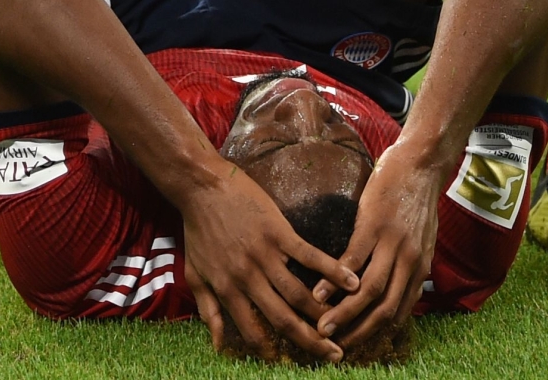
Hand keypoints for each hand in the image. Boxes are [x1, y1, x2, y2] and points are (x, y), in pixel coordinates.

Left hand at [180, 163, 359, 362]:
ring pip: (298, 293)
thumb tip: (218, 344)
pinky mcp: (278, 232)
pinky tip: (352, 281)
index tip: (294, 361)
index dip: (275, 350)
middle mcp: (248, 278)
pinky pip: (309, 256)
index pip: (254, 331)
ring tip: (345, 324)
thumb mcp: (195, 274)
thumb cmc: (198, 229)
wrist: (202, 187)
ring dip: (324, 312)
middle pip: (283, 318)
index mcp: (227, 290)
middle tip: (334, 355)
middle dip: (311, 340)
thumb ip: (208, 310)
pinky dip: (332, 270)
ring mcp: (265, 255)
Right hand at [312, 144, 440, 347]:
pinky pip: (353, 258)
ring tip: (322, 326)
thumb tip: (403, 288)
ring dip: (344, 313)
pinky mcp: (374, 225)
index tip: (353, 342)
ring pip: (368, 290)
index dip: (374, 332)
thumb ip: (414, 266)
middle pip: (382, 308)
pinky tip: (318, 291)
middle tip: (333, 345)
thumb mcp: (424, 239)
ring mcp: (392, 244)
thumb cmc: (418, 200)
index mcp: (419, 268)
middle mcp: (409, 262)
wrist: (420, 164)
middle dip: (356, 331)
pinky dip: (335, 279)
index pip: (397, 311)